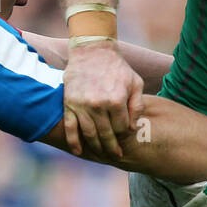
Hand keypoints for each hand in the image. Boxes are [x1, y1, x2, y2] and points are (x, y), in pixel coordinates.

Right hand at [62, 42, 144, 157]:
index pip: (121, 128)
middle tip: (115, 155)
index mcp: (117, 100)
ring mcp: (82, 106)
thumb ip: (137, 105)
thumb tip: (132, 128)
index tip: (124, 137)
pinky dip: (73, 142)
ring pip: (89, 135)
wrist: (92, 50)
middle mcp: (99, 105)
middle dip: (112, 148)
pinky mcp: (69, 104)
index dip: (124, 134)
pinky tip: (78, 151)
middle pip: (106, 135)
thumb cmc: (117, 67)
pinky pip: (70, 127)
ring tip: (101, 155)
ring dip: (96, 148)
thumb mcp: (135, 83)